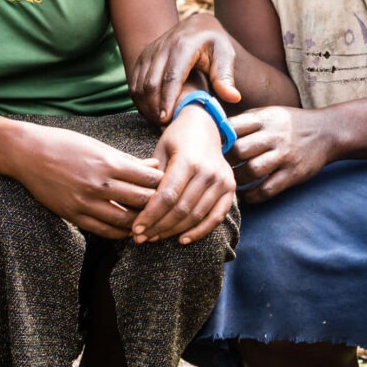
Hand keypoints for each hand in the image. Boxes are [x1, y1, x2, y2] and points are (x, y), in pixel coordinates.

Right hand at [6, 124, 159, 240]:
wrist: (26, 153)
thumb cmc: (63, 144)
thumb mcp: (97, 146)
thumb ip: (127, 160)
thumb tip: (155, 167)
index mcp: (107, 162)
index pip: (147, 180)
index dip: (163, 186)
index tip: (171, 188)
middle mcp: (98, 184)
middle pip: (141, 201)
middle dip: (157, 206)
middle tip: (168, 209)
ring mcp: (85, 202)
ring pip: (125, 221)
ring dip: (141, 223)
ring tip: (151, 222)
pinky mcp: (73, 215)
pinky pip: (104, 231)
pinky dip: (120, 233)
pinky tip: (128, 230)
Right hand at [128, 12, 243, 124]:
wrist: (196, 26)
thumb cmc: (213, 45)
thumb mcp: (225, 56)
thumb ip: (226, 77)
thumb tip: (233, 98)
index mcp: (184, 47)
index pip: (171, 76)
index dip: (168, 99)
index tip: (167, 118)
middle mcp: (163, 47)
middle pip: (151, 82)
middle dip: (154, 107)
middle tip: (163, 125)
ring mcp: (150, 52)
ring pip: (139, 84)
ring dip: (145, 105)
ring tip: (157, 121)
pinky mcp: (142, 57)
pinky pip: (134, 82)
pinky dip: (139, 99)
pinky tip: (150, 111)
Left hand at [130, 107, 238, 243]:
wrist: (204, 126)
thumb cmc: (176, 139)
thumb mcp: (160, 150)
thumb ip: (151, 176)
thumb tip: (135, 206)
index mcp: (188, 160)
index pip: (167, 196)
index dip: (150, 215)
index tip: (136, 228)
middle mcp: (208, 171)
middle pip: (181, 209)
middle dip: (158, 227)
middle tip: (140, 238)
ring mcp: (222, 181)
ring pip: (196, 216)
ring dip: (173, 231)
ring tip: (154, 238)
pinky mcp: (230, 189)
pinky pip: (216, 217)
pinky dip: (199, 231)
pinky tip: (182, 240)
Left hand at [226, 105, 343, 202]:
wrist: (327, 132)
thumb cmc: (290, 123)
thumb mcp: (270, 113)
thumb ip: (246, 121)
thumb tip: (215, 129)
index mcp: (265, 118)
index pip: (233, 127)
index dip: (219, 139)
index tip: (211, 147)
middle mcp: (274, 136)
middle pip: (239, 150)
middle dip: (225, 160)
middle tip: (217, 168)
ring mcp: (285, 156)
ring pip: (252, 171)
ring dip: (236, 179)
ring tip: (229, 182)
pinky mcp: (293, 174)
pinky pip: (267, 189)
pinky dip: (252, 196)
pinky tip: (244, 195)